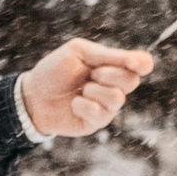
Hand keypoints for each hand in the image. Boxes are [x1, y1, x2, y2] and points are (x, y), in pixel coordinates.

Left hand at [16, 41, 152, 138]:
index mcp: (112, 65)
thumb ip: (107, 56)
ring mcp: (108, 105)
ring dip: (94, 90)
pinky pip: (99, 113)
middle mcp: (115, 85)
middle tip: (90, 73)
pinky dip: (82, 105)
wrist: (33, 95)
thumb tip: (136, 60)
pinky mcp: (98, 122)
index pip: (141, 63)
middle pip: (131, 80)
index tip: (132, 62)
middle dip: (109, 74)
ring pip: (117, 97)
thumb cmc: (54, 71)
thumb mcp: (78, 53)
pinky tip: (74, 103)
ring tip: (80, 89)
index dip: (143, 63)